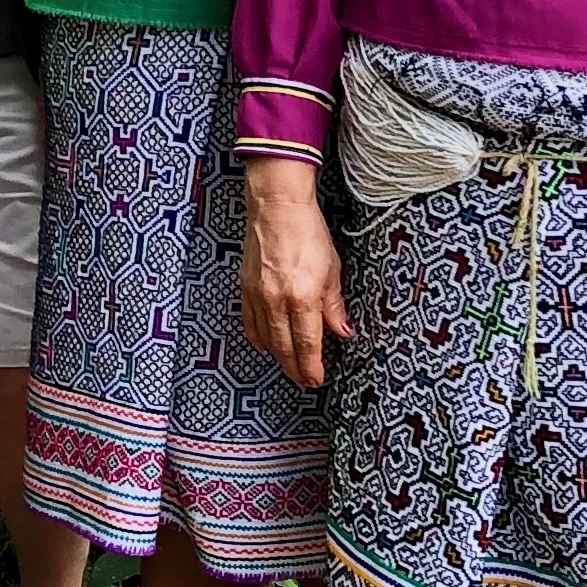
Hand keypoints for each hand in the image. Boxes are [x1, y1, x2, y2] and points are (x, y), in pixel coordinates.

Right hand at [240, 158, 352, 388]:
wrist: (277, 207)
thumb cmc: (307, 231)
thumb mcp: (332, 269)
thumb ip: (334, 305)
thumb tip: (341, 330)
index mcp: (302, 296)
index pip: (307, 344)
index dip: (311, 367)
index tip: (316, 379)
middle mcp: (277, 300)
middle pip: (284, 347)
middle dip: (295, 368)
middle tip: (303, 380)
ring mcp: (257, 294)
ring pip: (265, 338)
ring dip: (277, 355)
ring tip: (288, 365)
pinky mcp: (245, 286)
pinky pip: (250, 321)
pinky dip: (257, 336)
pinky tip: (263, 343)